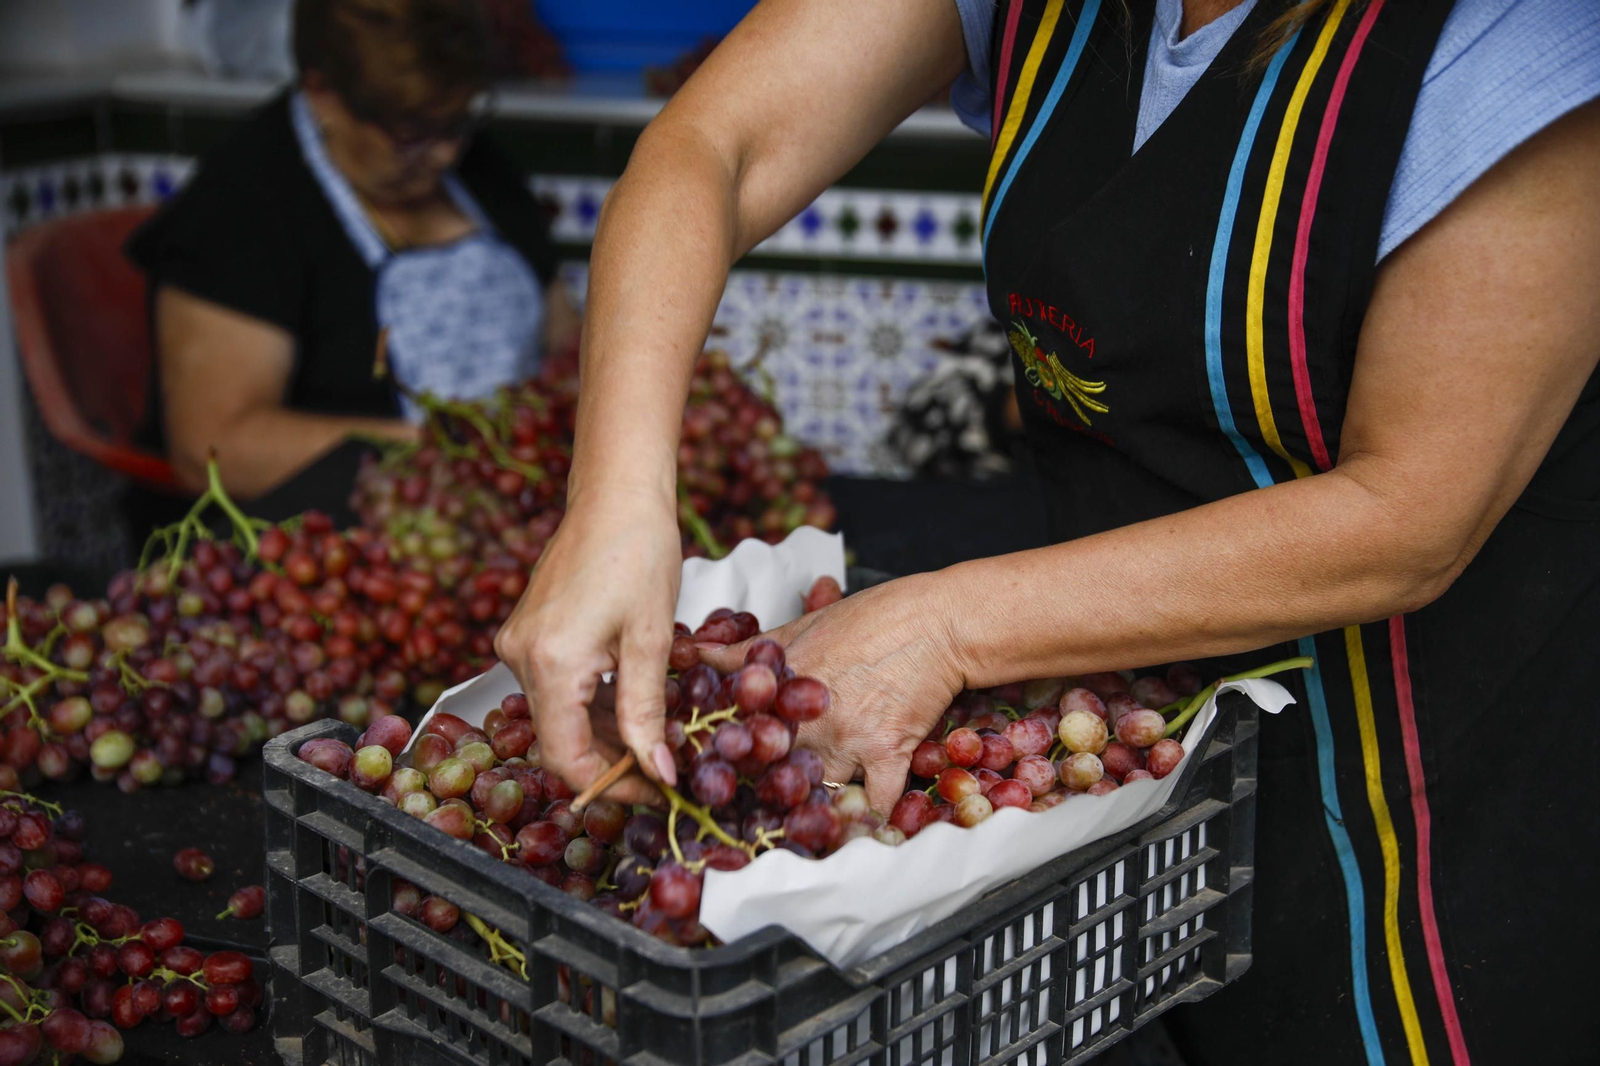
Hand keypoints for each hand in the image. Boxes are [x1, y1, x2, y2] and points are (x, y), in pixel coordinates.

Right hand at [494, 487, 681, 803]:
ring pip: (559, 715)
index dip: (610, 784)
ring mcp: (519, 643)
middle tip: (663, 769)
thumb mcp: (651, 640)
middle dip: (611, 762)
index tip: (655, 790)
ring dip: (604, 733)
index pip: (566, 757)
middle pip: (559, 740)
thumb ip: (649, 713)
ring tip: (656, 736)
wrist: (616, 494)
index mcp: (550, 663)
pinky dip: (592, 703)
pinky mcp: (527, 632)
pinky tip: (631, 702)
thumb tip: (661, 774)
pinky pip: (556, 687)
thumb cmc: (639, 553)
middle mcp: (520, 657)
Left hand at [701, 573, 967, 813]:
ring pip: (814, 792)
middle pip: (767, 767)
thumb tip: (696, 652)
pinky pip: (873, 804)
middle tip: (742, 811)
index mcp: (782, 682)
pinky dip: (866, 822)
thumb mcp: (802, 625)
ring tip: (792, 832)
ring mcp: (848, 737)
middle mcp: (808, 715)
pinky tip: (856, 834)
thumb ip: (748, 649)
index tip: (707, 772)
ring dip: (806, 810)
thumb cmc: (876, 616)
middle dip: (757, 790)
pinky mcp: (888, 754)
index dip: (718, 753)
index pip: (735, 727)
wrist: (939, 622)